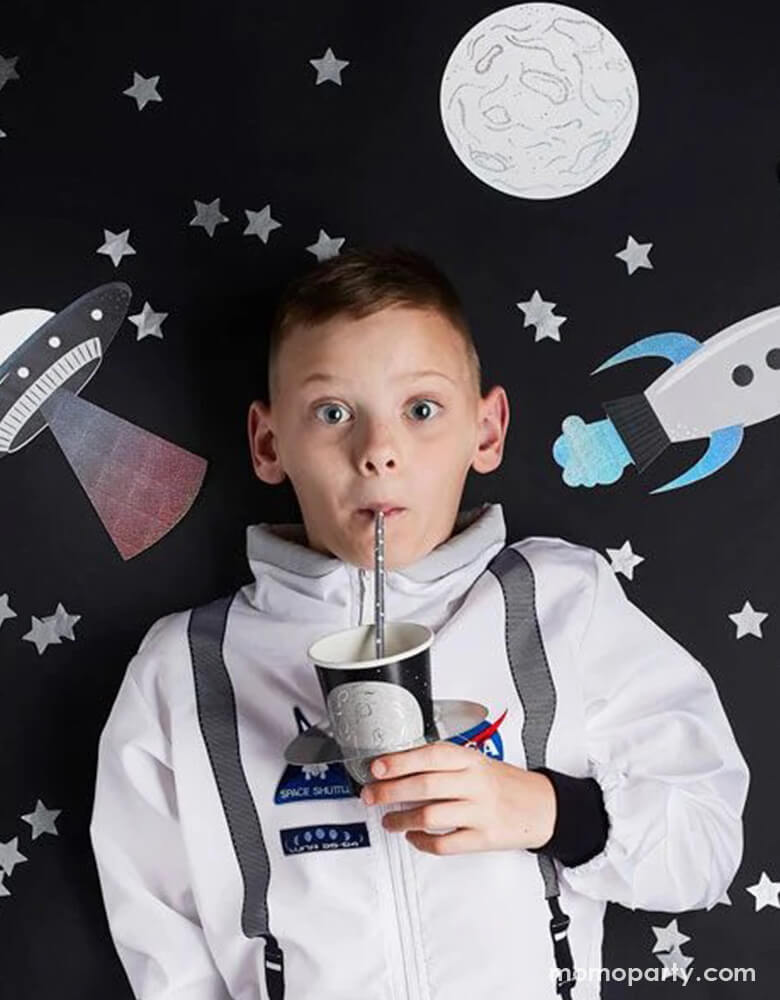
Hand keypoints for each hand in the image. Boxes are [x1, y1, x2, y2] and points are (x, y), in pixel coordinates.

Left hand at [359, 740, 555, 855]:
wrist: (542, 806)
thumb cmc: (502, 783)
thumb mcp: (476, 762)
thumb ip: (444, 763)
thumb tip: (398, 766)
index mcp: (470, 760)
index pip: (430, 756)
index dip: (400, 762)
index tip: (377, 767)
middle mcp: (475, 783)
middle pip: (425, 786)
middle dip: (390, 791)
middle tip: (371, 795)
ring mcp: (480, 812)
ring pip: (431, 816)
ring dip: (401, 820)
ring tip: (388, 820)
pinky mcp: (483, 838)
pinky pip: (445, 844)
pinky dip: (423, 842)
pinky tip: (414, 837)